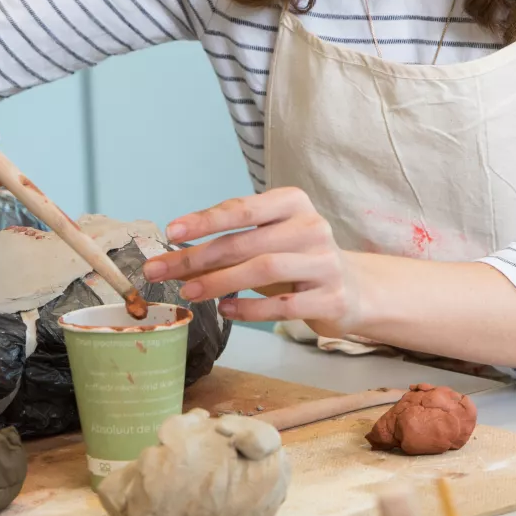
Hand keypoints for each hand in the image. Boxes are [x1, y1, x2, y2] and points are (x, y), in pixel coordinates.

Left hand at [149, 188, 359, 332]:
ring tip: (189, 292)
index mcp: (294, 204)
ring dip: (221, 282)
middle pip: (247, 242)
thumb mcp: (267, 242)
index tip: (171, 232)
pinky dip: (250, 309)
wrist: (353, 289)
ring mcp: (325, 263)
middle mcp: (313, 227)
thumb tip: (174, 256)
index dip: (205, 220)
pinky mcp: (332, 298)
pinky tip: (226, 311)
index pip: (244, 209)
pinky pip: (283, 305)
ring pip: (265, 270)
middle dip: (199, 257)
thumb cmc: (297, 260)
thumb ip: (229, 244)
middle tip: (162, 271)